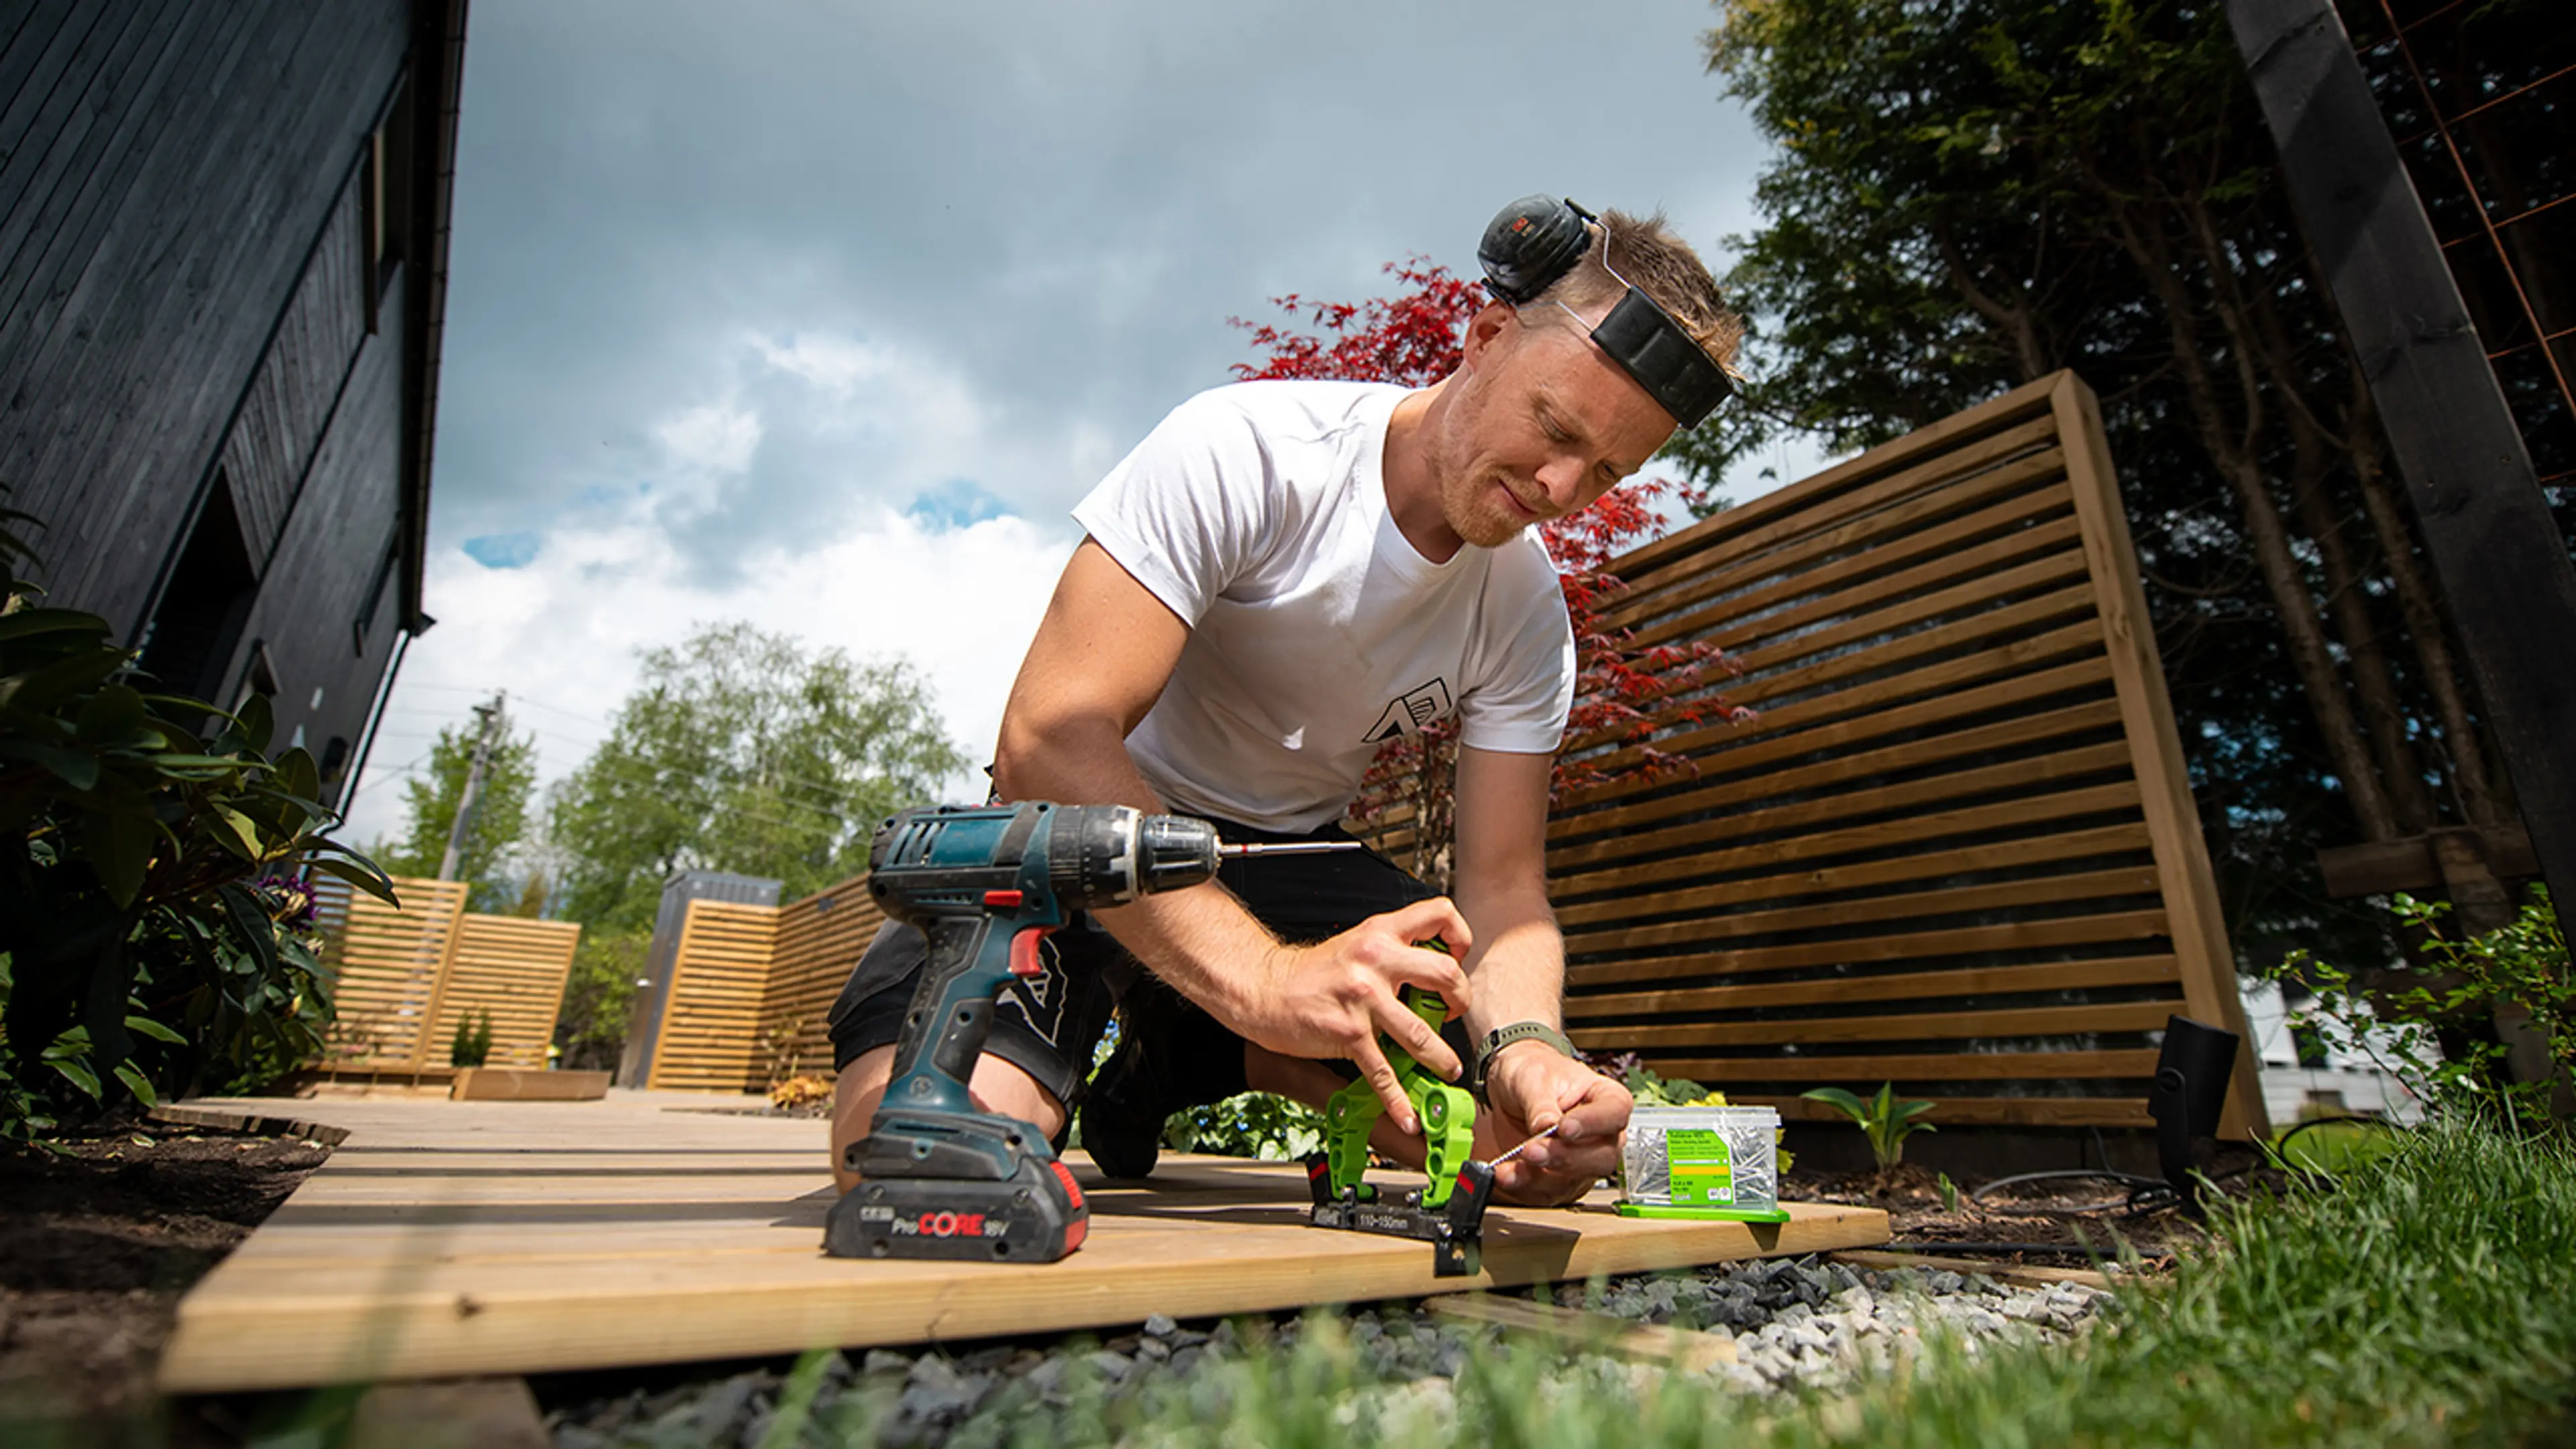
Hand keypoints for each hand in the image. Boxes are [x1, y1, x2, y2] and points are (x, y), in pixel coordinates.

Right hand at [1230, 897, 1472, 1134]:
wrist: (1266, 988)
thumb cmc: (1313, 972)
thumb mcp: (1357, 944)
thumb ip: (1394, 952)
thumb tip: (1434, 977)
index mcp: (1381, 932)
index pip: (1440, 914)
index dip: (1459, 938)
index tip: (1457, 960)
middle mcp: (1376, 959)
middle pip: (1446, 974)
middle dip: (1460, 1000)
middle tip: (1452, 1013)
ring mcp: (1364, 997)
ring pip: (1422, 1032)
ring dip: (1442, 1059)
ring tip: (1449, 1069)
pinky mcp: (1349, 1033)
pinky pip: (1383, 1071)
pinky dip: (1398, 1100)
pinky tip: (1407, 1117)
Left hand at [1482, 1042, 1630, 1206]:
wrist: (1509, 1090)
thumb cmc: (1533, 1072)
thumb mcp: (1532, 1076)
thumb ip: (1540, 1103)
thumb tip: (1546, 1126)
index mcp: (1607, 1099)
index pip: (1615, 1113)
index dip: (1593, 1123)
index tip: (1565, 1127)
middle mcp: (1602, 1135)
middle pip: (1601, 1156)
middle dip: (1564, 1156)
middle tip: (1533, 1148)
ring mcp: (1583, 1161)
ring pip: (1575, 1179)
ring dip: (1542, 1176)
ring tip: (1514, 1164)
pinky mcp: (1559, 1180)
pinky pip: (1548, 1192)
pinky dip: (1525, 1186)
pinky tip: (1507, 1175)